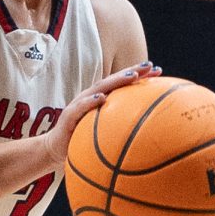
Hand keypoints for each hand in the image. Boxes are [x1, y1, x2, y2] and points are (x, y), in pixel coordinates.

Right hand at [42, 61, 161, 166]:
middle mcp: (91, 97)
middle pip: (114, 80)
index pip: (122, 84)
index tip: (159, 70)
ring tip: (132, 76)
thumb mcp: (104, 132)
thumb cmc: (82, 139)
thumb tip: (149, 134)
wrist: (55, 150)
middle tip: (149, 65)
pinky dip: (90, 101)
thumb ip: (121, 128)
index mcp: (101, 99)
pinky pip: (80, 108)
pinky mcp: (68, 116)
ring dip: (116, 81)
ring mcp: (79, 104)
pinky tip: (102, 98)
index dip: (139, 75)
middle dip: (131, 71)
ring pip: (99, 88)